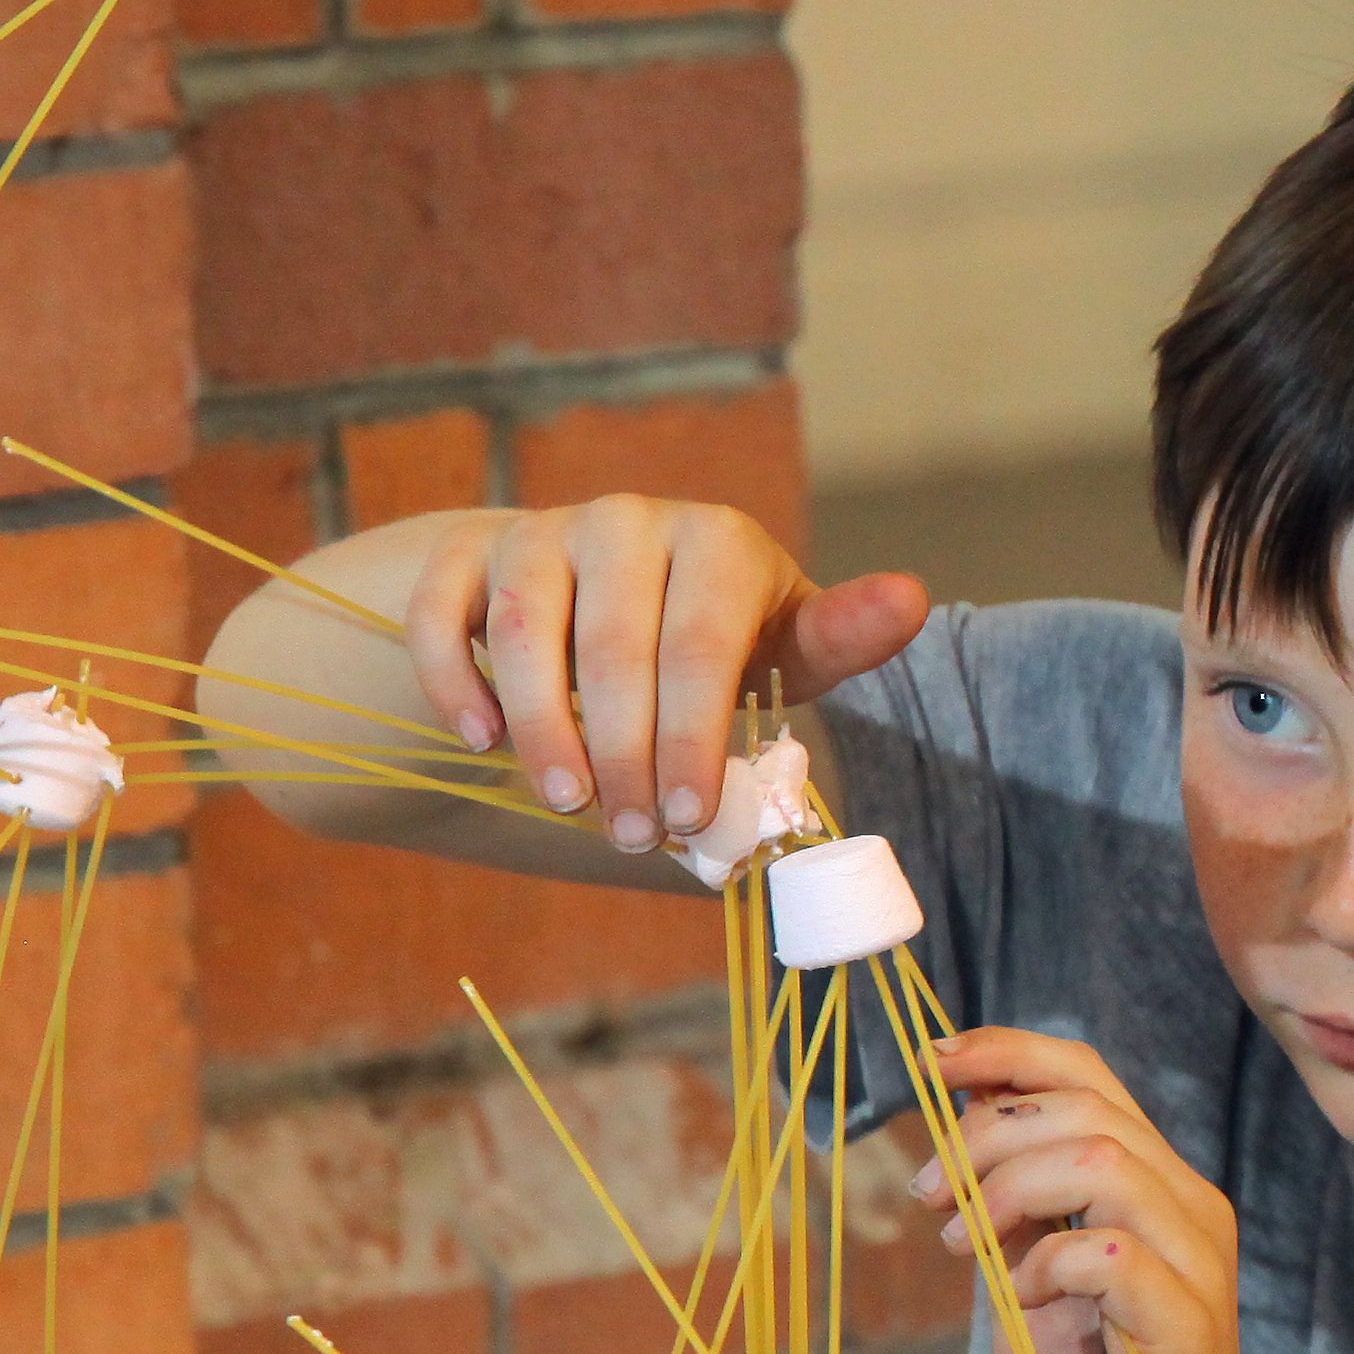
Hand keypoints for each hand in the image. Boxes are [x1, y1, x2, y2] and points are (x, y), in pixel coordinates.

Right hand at [396, 497, 927, 859]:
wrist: (600, 589)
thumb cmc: (711, 633)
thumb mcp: (782, 639)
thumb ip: (839, 638)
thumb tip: (910, 599)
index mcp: (718, 540)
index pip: (703, 646)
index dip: (694, 739)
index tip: (692, 817)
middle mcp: (627, 519)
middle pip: (616, 649)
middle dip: (625, 755)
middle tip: (633, 833)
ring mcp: (541, 530)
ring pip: (526, 633)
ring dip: (542, 730)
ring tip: (568, 803)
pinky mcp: (467, 550)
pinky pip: (443, 616)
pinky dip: (457, 682)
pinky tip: (482, 743)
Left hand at [917, 1027, 1287, 1353]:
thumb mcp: (1028, 1292)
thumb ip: (1012, 1218)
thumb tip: (962, 1138)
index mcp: (1155, 1193)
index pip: (1090, 1078)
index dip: (1008, 1052)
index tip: (933, 1062)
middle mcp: (1189, 1211)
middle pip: (1087, 1106)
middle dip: (984, 1132)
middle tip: (926, 1195)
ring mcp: (1196, 1265)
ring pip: (1104, 1161)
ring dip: (1008, 1190)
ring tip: (960, 1245)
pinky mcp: (1188, 1325)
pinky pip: (1111, 1253)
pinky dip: (1045, 1265)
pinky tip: (1021, 1303)